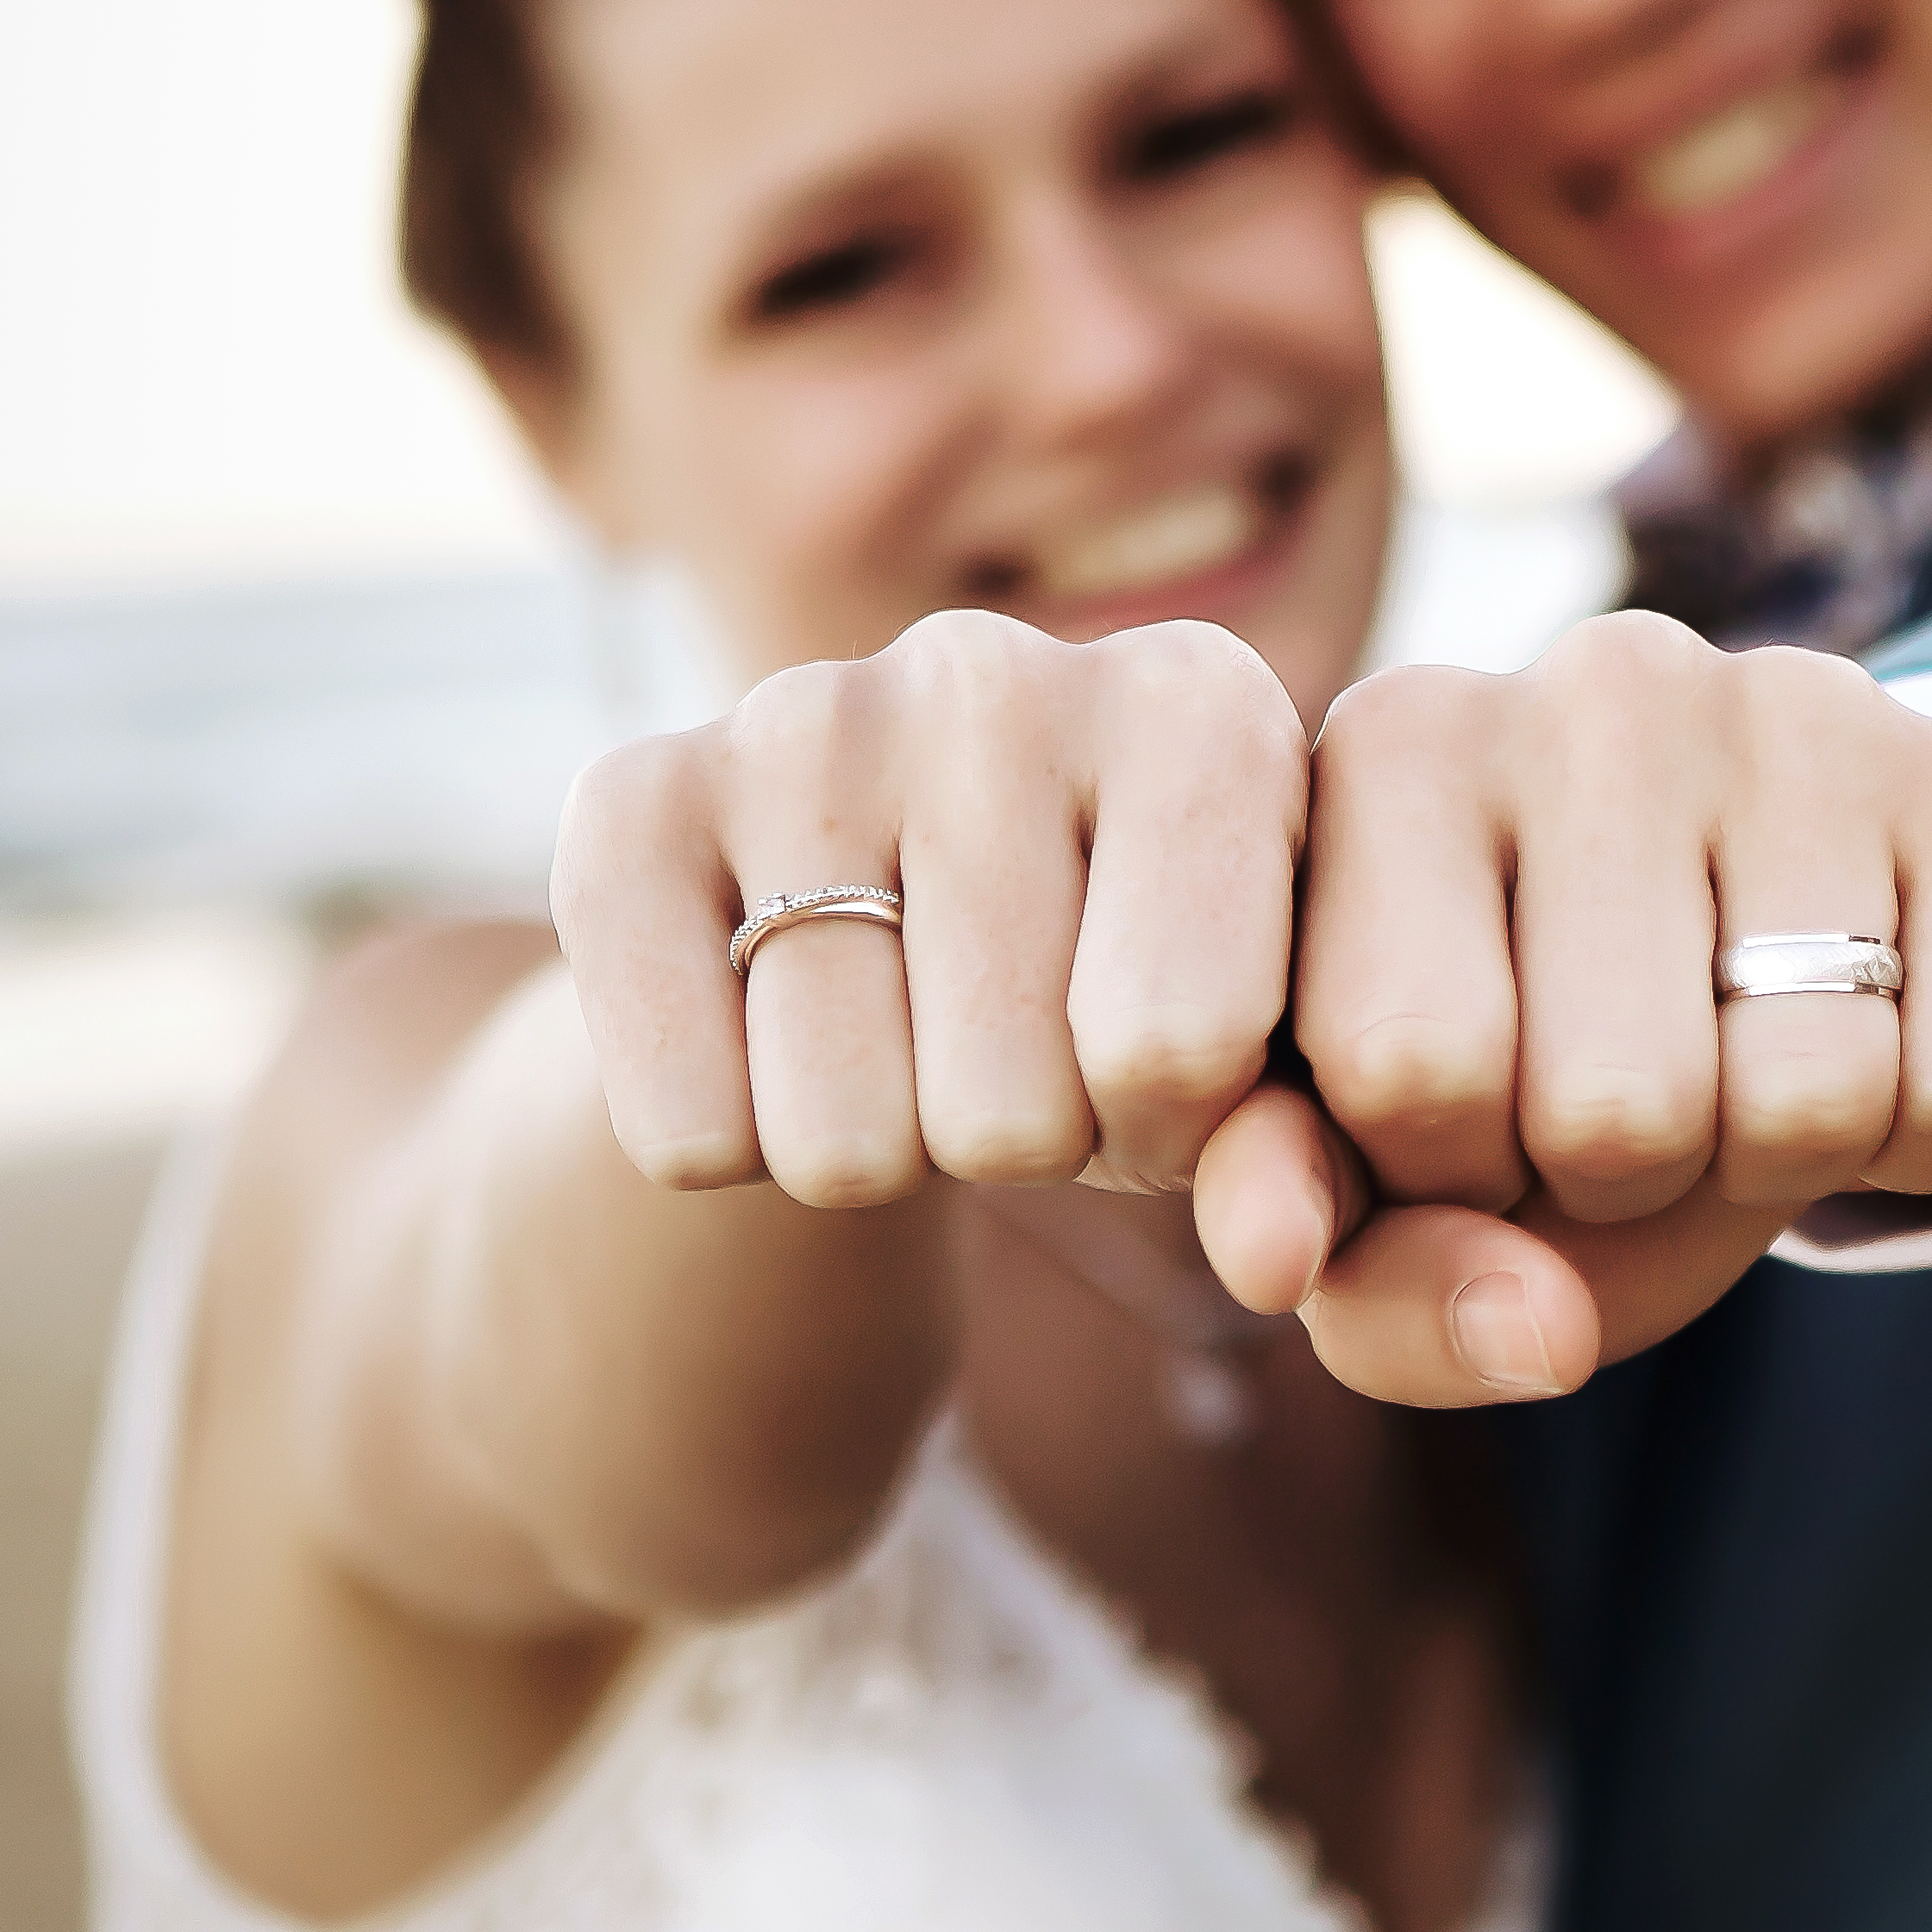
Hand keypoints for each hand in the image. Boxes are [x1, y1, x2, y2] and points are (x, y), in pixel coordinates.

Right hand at [550, 613, 1307, 1205]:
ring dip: (879, 1155)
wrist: (890, 936)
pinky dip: (728, 1148)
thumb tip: (1274, 1261)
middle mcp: (993, 671)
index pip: (1180, 1045)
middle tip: (1019, 1055)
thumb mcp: (1254, 1072)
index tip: (1162, 1060)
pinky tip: (771, 1039)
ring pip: (840, 1138)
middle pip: (1009, 1110)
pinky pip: (683, 1128)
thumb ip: (1304, 1161)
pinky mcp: (627, 802)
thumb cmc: (1123, 997)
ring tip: (908, 1043)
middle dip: (1025, 1145)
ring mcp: (797, 718)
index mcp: (1200, 704)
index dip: (1173, 1125)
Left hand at [1193, 617, 1931, 1397]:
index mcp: (1397, 751)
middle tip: (1645, 1098)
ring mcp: (1804, 709)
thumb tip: (1528, 1335)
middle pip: (1616, 1111)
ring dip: (1789, 1162)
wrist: (1832, 937)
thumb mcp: (1426, 1188)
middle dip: (1633, 1182)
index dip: (1457, 1176)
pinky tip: (1894, 1036)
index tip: (1480, 1117)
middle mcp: (1590, 683)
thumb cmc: (1567, 1062)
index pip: (1406, 1068)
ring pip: (1808, 1102)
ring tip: (1761, 1062)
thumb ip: (1379, 1285)